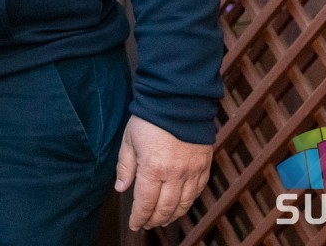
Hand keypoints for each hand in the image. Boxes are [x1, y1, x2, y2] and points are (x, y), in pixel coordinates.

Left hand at [115, 115, 212, 230]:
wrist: (178, 101)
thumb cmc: (150, 119)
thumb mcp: (129, 140)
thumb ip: (125, 167)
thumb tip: (121, 188)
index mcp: (152, 168)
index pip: (145, 203)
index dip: (139, 217)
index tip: (135, 225)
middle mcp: (174, 174)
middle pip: (165, 208)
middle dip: (155, 220)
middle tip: (147, 224)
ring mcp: (191, 171)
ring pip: (183, 204)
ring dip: (172, 216)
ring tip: (162, 219)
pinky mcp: (204, 166)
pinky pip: (197, 191)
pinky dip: (188, 202)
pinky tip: (180, 204)